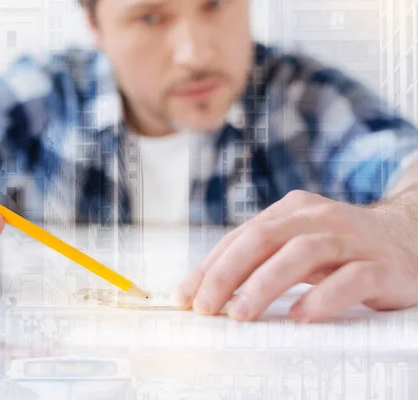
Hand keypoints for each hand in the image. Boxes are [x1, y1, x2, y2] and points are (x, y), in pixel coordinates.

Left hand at [172, 190, 417, 321]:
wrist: (410, 236)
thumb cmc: (341, 248)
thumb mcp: (297, 245)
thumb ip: (261, 259)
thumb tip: (208, 290)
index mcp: (290, 211)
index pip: (240, 237)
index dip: (209, 267)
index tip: (185, 297)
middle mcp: (318, 218)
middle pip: (262, 239)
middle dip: (226, 274)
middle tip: (205, 308)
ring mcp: (351, 238)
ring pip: (302, 254)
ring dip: (265, 285)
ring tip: (240, 315)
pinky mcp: (381, 264)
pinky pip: (350, 279)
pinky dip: (322, 297)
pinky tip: (300, 316)